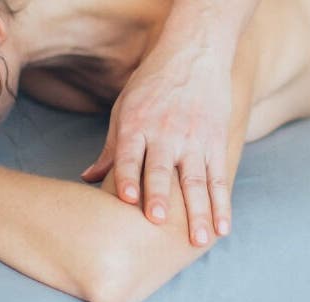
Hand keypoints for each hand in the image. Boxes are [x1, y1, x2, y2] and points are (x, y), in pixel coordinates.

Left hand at [82, 37, 233, 245]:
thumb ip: (111, 149)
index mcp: (136, 126)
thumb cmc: (150, 87)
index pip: (130, 155)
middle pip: (163, 169)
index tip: (128, 198)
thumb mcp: (124, 110)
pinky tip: (222, 228)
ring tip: (199, 241)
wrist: (194, 53)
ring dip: (198, 212)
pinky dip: (222, 204)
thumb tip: (87, 179)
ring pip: (197, 180)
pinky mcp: (216, 142)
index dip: (129, 176)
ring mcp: (194, 139)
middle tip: (158, 220)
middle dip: (161, 195)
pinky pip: (219, 178)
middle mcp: (166, 133)